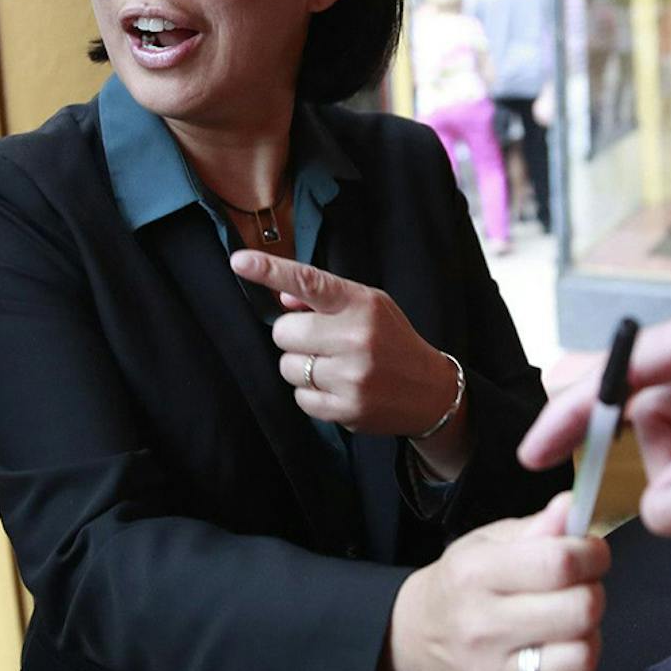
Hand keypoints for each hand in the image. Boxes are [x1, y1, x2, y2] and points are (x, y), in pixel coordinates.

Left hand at [229, 249, 457, 439]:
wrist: (431, 392)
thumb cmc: (392, 341)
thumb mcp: (370, 307)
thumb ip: (325, 299)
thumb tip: (282, 299)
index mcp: (361, 304)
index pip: (308, 281)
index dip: (270, 270)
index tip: (240, 261)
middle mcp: (356, 338)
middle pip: (284, 332)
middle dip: (295, 336)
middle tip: (322, 342)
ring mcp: (351, 376)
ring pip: (288, 367)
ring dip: (302, 366)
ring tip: (334, 367)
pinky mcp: (346, 409)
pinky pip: (300, 397)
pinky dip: (311, 393)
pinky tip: (337, 388)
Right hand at [386, 491, 606, 670]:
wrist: (420, 635)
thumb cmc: (463, 581)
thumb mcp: (490, 540)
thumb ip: (537, 526)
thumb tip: (572, 507)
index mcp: (475, 575)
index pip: (559, 564)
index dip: (592, 553)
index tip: (592, 551)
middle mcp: (481, 628)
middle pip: (579, 611)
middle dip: (592, 591)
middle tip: (580, 586)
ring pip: (582, 656)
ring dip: (587, 633)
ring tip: (569, 621)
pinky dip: (575, 663)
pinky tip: (555, 646)